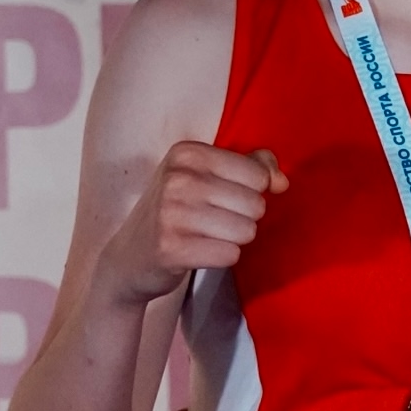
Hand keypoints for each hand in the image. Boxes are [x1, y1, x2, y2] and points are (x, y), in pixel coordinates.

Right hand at [99, 142, 287, 306]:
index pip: (258, 175)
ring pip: (247, 231)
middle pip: (256, 205)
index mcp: (187, 152)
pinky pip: (231, 254)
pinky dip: (221, 258)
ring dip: (232, 240)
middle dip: (242, 219)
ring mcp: (171, 212)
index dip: (249, 193)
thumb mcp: (208, 176)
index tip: (220, 198)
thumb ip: (253, 168)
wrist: (129, 257)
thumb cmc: (177, 212)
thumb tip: (282, 182)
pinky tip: (197, 252)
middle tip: (210, 222)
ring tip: (203, 237)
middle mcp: (177, 177)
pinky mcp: (171, 248)